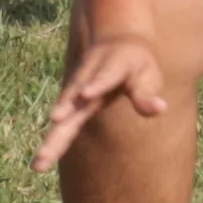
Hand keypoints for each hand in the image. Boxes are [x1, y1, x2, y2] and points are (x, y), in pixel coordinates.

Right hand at [34, 32, 173, 173]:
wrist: (114, 42)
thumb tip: (160, 108)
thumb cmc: (135, 64)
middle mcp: (88, 79)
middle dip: (63, 117)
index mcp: (113, 67)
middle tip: (51, 140)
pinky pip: (61, 122)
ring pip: (63, 114)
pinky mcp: (71, 102)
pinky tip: (44, 160)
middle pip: (75, 99)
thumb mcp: (147, 74)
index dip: (97, 83)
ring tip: (42, 159)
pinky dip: (53, 139)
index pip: (105, 76)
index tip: (85, 94)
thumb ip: (146, 94)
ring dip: (52, 137)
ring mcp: (76, 91)